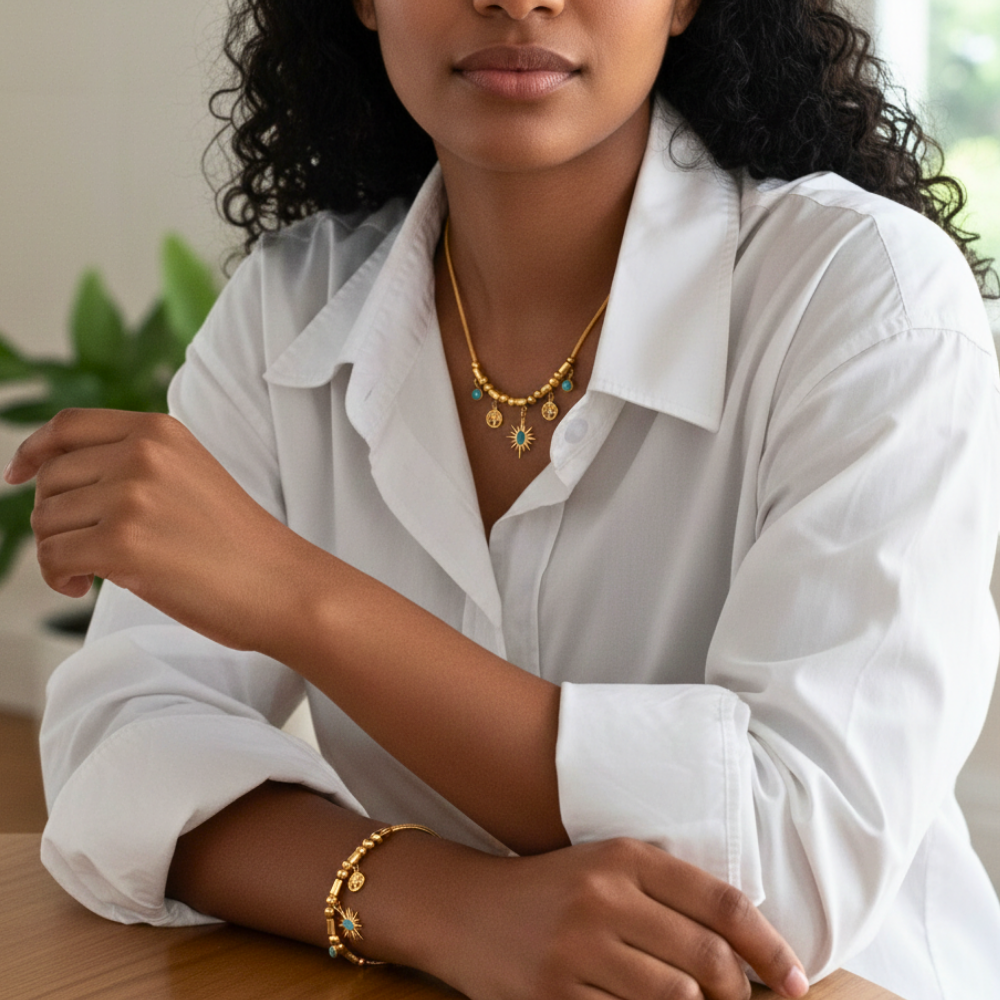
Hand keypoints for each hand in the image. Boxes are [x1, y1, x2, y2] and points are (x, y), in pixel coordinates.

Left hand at [3, 408, 320, 651]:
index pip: (69, 427)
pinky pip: (53, 557)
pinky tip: (83, 586)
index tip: (17, 475)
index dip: (32, 450)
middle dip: (55, 518)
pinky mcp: (122, 543)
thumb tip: (59, 482)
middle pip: (51, 479)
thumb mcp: (190, 477)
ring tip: (88, 572)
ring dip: (57, 551)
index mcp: (160, 432)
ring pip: (46, 520)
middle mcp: (141, 454)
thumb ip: (135, 465)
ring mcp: (130, 496)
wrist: (281, 584)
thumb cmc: (240, 545)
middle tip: (81, 549)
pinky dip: (58, 577)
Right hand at [425, 838, 807, 999]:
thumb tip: (745, 953)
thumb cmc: (550, 889)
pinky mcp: (556, 994)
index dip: (770, 946)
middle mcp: (603, 897)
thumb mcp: (605, 868)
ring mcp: (577, 949)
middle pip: (708, 959)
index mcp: (623, 857)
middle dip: (741, 992)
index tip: (797, 980)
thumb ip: (668, 895)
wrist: (465, 908)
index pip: (722, 901)